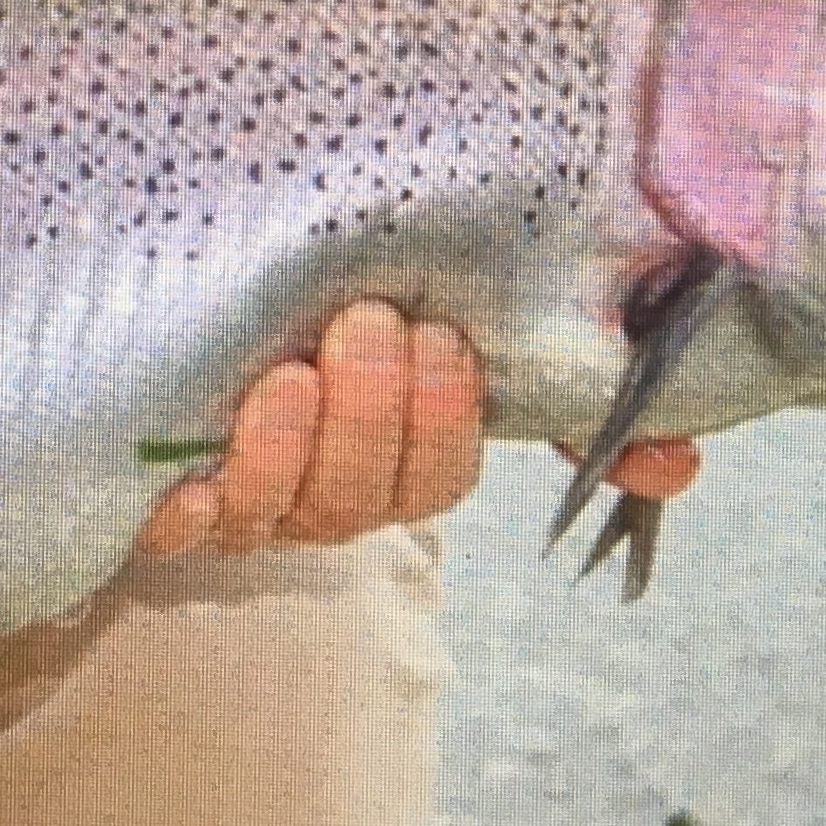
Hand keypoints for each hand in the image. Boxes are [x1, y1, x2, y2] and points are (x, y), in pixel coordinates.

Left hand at [133, 301, 701, 555]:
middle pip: (361, 498)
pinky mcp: (148, 499)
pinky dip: (187, 501)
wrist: (154, 316)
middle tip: (368, 326)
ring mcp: (231, 503)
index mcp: (384, 456)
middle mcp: (314, 494)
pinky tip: (191, 468)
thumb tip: (677, 463)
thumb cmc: (312, 300)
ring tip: (292, 370)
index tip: (442, 342)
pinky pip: (168, 525)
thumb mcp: (429, 318)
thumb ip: (546, 371)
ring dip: (291, 445)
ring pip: (276, 510)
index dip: (444, 423)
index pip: (437, 476)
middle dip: (375, 417)